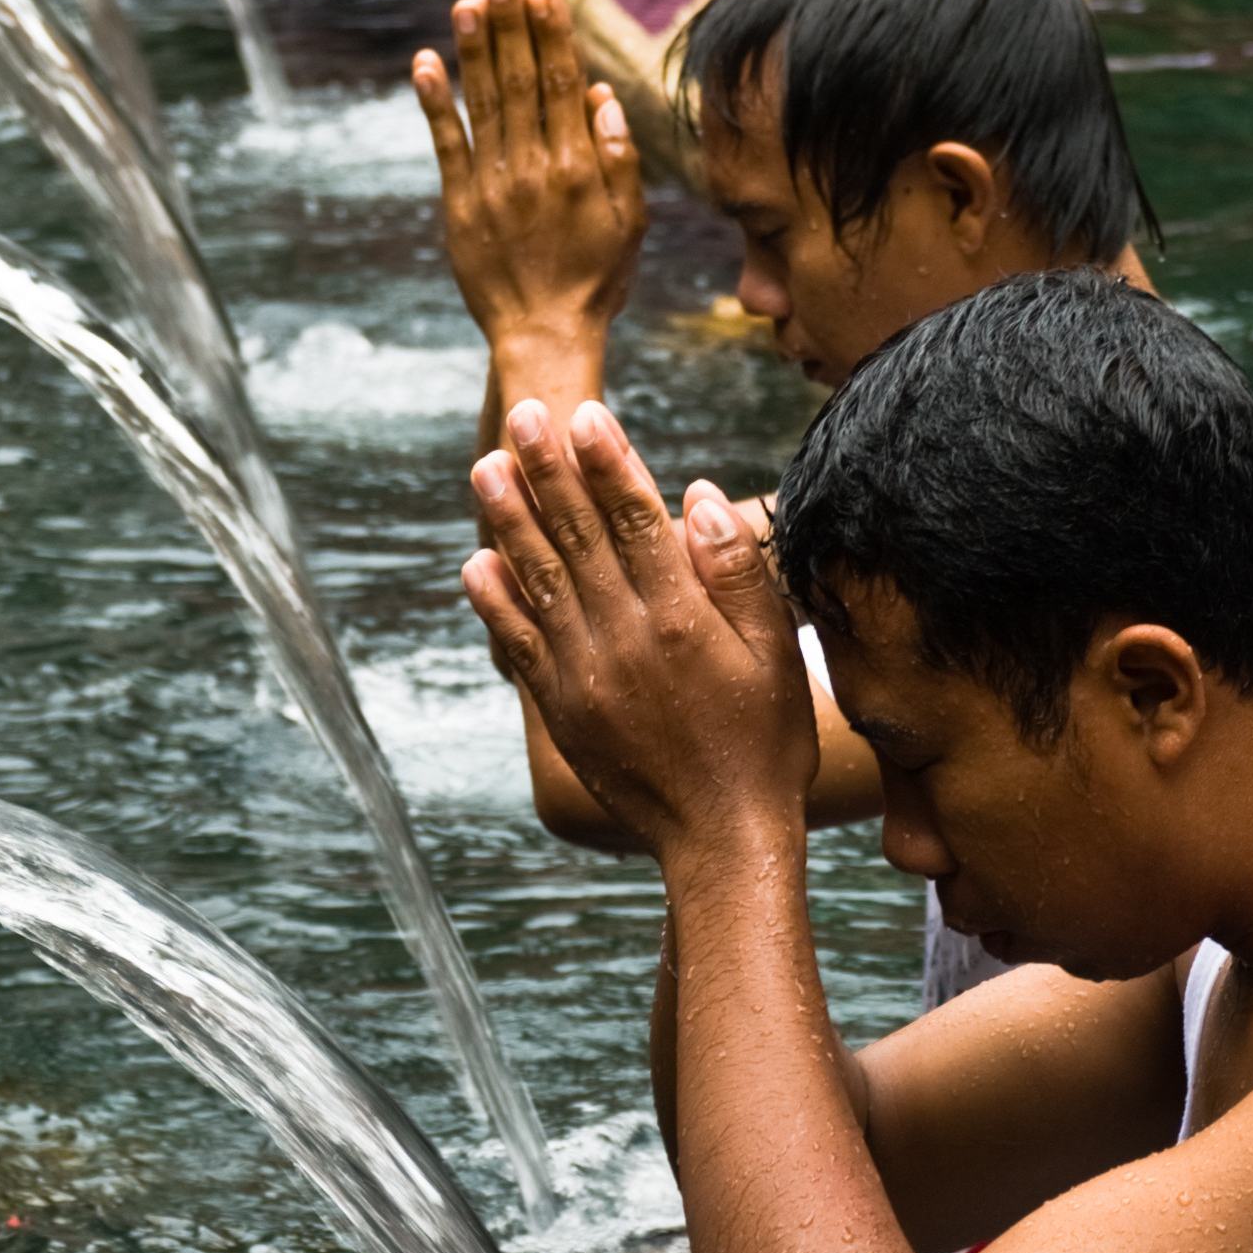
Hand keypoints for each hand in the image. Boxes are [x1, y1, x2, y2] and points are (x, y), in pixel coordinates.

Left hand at [413, 0, 645, 365]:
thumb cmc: (594, 280)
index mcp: (579, 168)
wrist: (542, 334)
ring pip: (483, 103)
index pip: (562, 85)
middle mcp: (534, 169)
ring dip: (473, 49)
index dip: (551, 35)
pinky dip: (436, 102)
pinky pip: (446, 144)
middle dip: (510, 26)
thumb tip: (599, 95)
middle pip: (520, 82)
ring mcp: (493, 186)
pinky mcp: (460, 205)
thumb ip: (619, 158)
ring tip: (466, 2)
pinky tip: (426, 62)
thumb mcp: (629, 223)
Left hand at [462, 399, 817, 860]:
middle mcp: (624, 640)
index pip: (636, 521)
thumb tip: (697, 497)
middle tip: (521, 413)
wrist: (723, 839)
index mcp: (681, 620)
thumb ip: (736, 574)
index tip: (584, 414)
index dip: (607, 464)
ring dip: (509, 520)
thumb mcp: (776, 654)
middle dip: (547, 470)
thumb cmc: (767, 743)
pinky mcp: (564, 709)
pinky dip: (495, 602)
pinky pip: (519, 645)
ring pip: (539, 581)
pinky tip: (476, 561)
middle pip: (578, 538)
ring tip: (487, 468)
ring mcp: (586, 676)